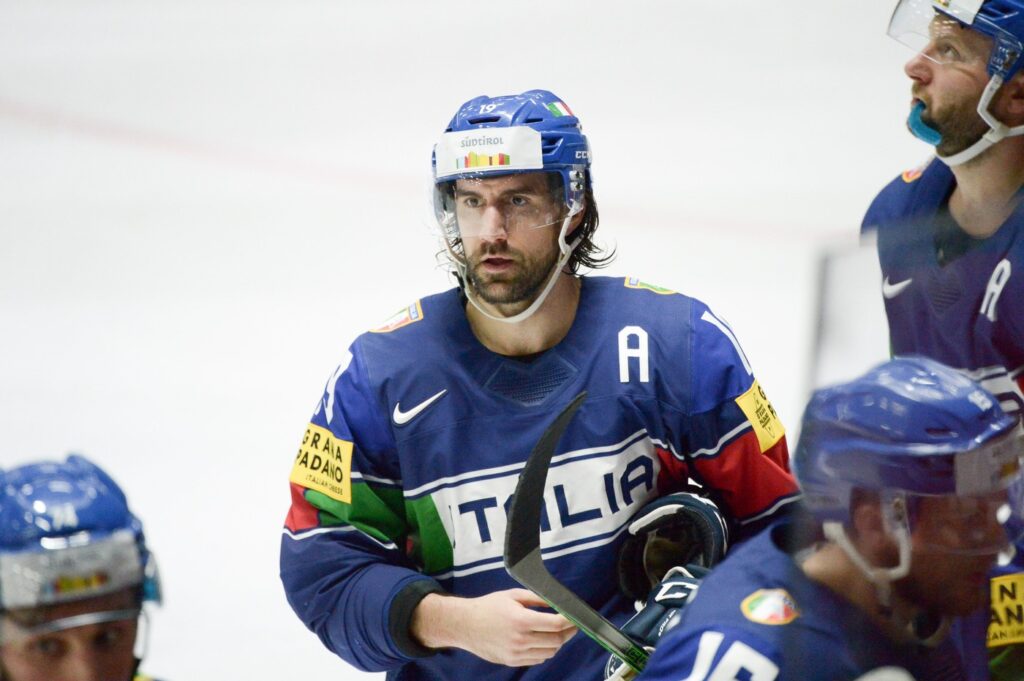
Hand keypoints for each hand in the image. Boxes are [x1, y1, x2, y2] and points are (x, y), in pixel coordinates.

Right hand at [411, 588, 576, 666]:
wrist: (465, 625)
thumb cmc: (489, 606)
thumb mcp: (513, 595)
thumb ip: (537, 598)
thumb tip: (557, 601)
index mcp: (521, 620)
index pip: (556, 624)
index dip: (570, 621)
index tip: (575, 617)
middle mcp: (520, 639)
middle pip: (556, 641)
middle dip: (568, 632)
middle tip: (571, 625)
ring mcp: (516, 653)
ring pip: (549, 652)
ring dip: (557, 643)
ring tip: (558, 632)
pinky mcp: (512, 661)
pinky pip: (537, 659)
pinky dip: (545, 651)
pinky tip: (543, 641)